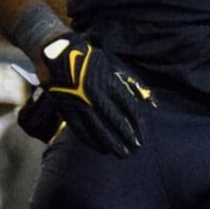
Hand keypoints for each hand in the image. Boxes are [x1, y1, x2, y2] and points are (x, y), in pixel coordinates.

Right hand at [27, 33, 152, 156]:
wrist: (57, 55)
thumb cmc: (92, 60)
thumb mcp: (116, 67)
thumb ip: (134, 85)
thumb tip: (153, 104)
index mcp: (109, 82)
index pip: (128, 107)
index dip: (137, 124)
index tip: (143, 136)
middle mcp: (94, 94)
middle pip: (114, 120)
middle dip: (125, 136)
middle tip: (135, 149)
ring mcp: (79, 102)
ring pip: (97, 127)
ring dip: (110, 142)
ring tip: (121, 153)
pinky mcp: (65, 109)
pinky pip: (79, 129)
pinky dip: (90, 141)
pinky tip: (100, 148)